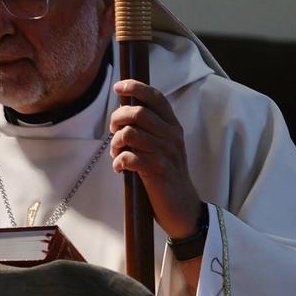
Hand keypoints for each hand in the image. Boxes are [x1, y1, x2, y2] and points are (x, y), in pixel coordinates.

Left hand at [110, 80, 203, 243]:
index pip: (156, 98)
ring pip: (130, 134)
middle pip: (138, 113)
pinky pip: (129, 157)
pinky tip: (119, 168)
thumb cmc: (168, 176)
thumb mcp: (165, 148)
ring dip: (115, 143)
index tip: (118, 87)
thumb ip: (151, 130)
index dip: (136, 87)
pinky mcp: (157, 171)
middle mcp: (172, 136)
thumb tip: (124, 113)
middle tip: (113, 131)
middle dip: (117, 119)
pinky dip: (118, 161)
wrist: (183, 208)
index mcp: (173, 127)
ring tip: (116, 154)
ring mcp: (166, 153)